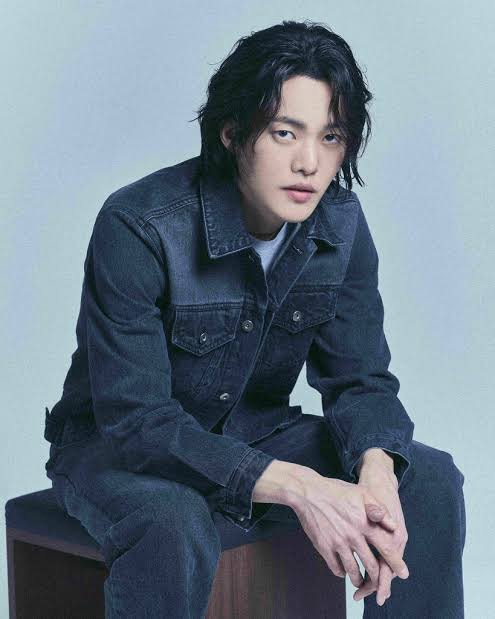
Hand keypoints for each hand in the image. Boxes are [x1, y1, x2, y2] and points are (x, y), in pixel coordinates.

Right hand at [289, 468, 409, 591]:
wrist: (308, 492)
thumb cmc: (335, 491)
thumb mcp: (361, 493)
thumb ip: (379, 510)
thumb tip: (394, 526)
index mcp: (364, 522)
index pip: (386, 548)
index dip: (396, 563)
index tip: (403, 573)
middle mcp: (353, 536)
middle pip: (371, 565)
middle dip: (379, 578)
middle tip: (381, 584)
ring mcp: (337, 543)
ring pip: (353, 571)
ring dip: (359, 579)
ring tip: (362, 581)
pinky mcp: (323, 547)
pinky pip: (336, 567)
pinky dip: (342, 572)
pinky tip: (344, 570)